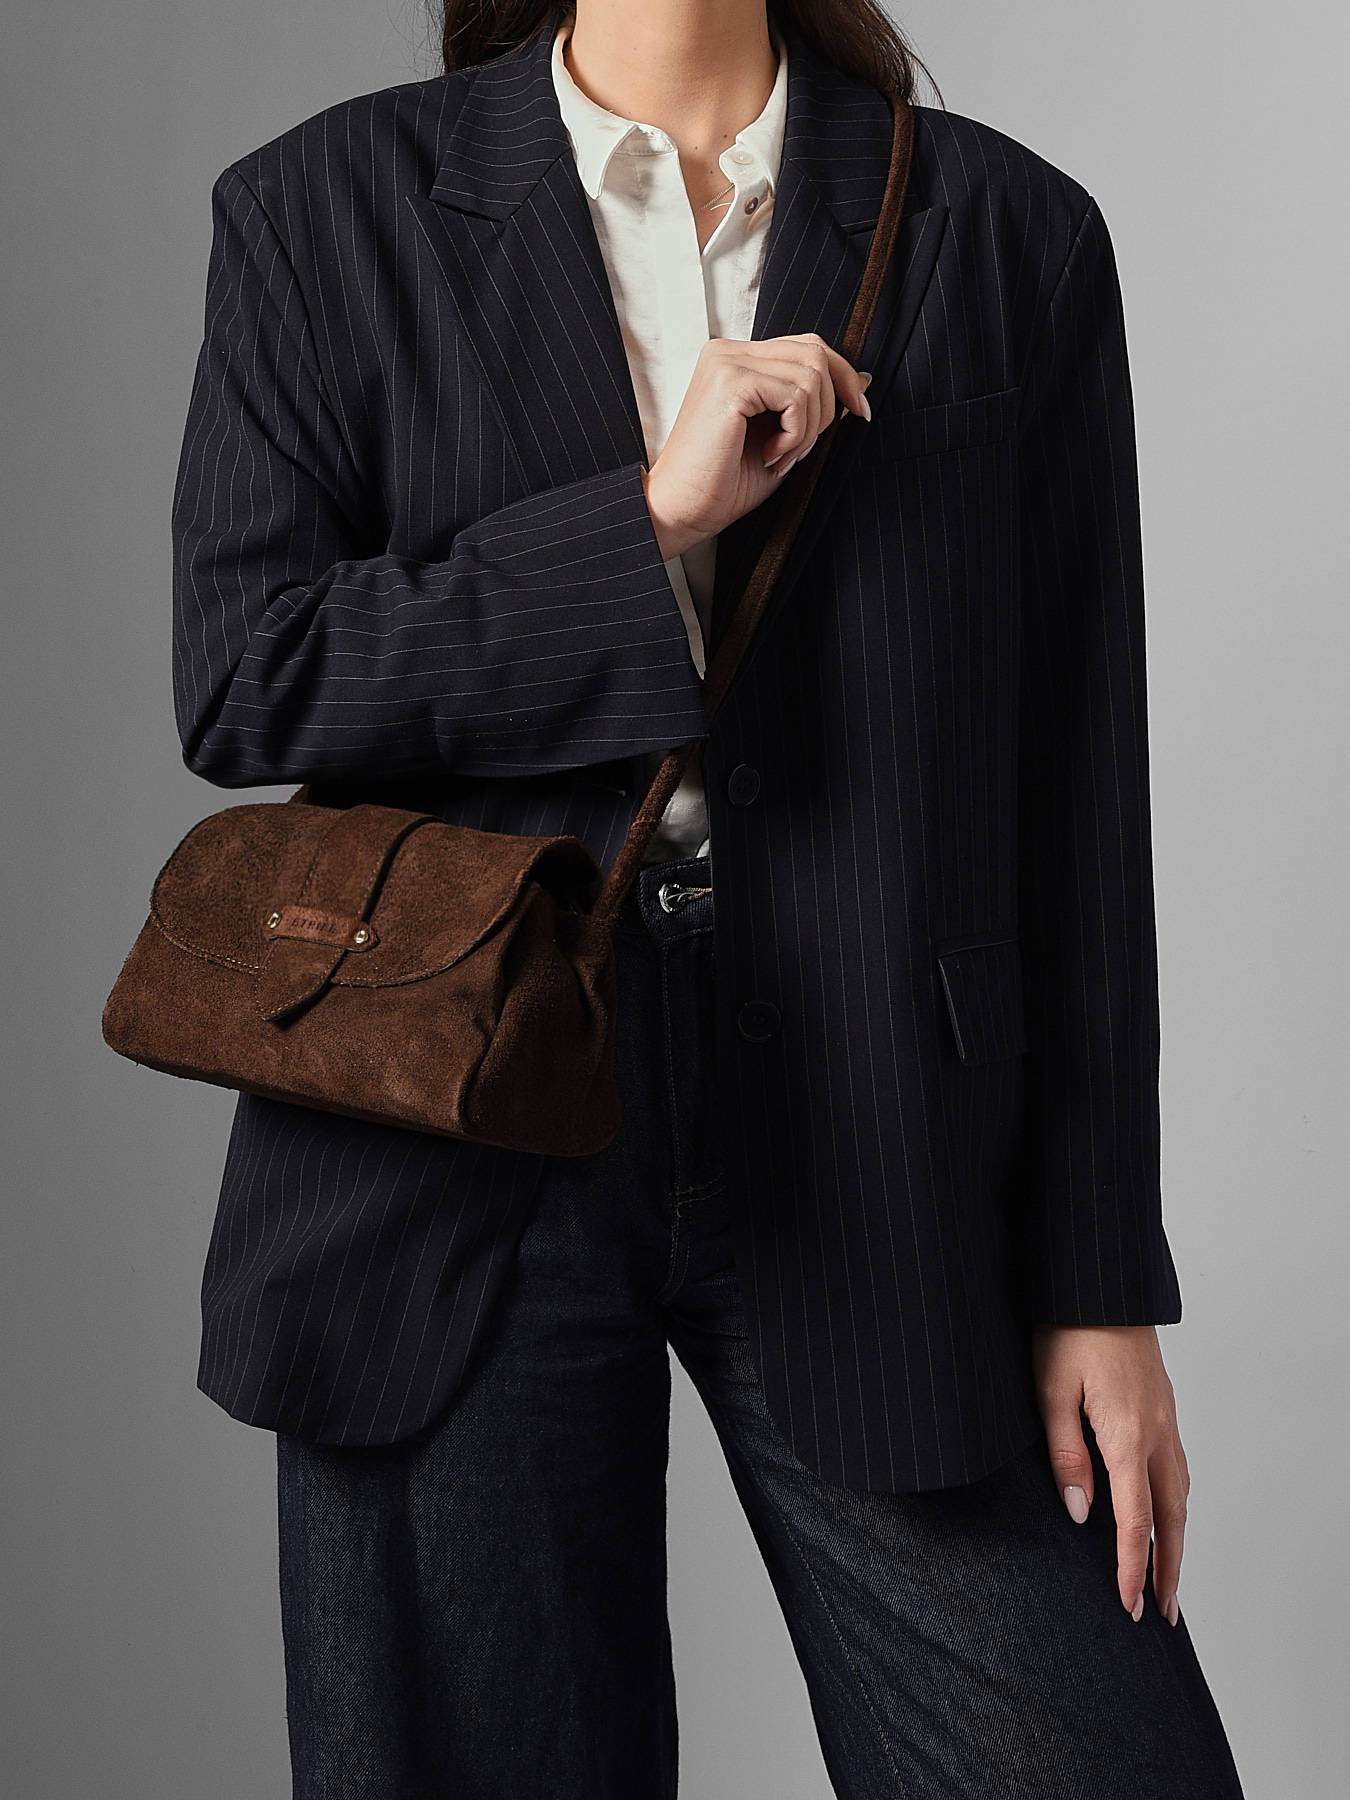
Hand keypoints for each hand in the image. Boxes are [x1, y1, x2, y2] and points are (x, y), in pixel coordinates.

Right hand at [640, 333, 872, 559]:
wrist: (681, 511)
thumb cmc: (724, 483)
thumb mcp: (782, 436)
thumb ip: (812, 405)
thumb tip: (862, 380)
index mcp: (737, 359)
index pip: (808, 347)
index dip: (843, 377)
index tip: (861, 413)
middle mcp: (729, 350)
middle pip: (815, 352)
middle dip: (828, 407)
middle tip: (800, 450)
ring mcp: (727, 361)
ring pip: (811, 375)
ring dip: (808, 427)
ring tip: (781, 456)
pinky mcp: (730, 381)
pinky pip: (795, 395)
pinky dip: (796, 432)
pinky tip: (771, 455)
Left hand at [1030, 1323, 1189, 1625]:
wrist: (1099, 1283)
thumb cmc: (1067, 1330)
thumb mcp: (1050, 1392)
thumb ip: (1065, 1455)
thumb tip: (1080, 1514)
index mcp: (1127, 1435)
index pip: (1136, 1521)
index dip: (1131, 1568)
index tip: (1126, 1605)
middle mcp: (1157, 1433)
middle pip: (1171, 1518)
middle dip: (1167, 1570)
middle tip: (1159, 1613)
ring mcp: (1165, 1419)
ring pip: (1180, 1494)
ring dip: (1176, 1540)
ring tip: (1167, 1576)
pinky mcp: (1163, 1406)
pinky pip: (1177, 1468)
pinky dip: (1176, 1503)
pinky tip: (1166, 1510)